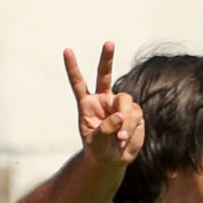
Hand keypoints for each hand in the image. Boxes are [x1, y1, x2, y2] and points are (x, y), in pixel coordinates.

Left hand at [66, 43, 143, 168]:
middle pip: (105, 74)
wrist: (112, 160)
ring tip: (119, 138)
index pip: (79, 83)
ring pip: (126, 101)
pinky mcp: (134, 112)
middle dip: (107, 58)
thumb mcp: (95, 143)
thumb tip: (119, 116)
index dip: (73, 68)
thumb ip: (104, 129)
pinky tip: (124, 139)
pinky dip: (130, 127)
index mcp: (87, 104)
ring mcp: (119, 104)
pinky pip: (135, 115)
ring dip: (125, 120)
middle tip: (108, 43)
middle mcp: (104, 99)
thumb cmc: (98, 150)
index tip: (67, 51)